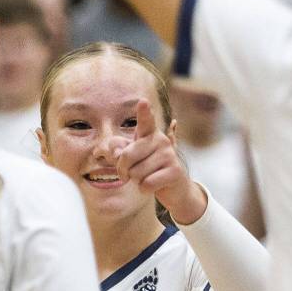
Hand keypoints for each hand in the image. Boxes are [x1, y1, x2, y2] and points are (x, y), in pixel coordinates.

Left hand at [115, 99, 206, 224]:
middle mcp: (161, 140)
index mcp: (150, 134)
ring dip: (137, 181)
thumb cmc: (148, 169)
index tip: (143, 101)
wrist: (174, 188)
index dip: (144, 112)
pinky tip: (155, 185)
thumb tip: (116, 154)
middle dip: (123, 170)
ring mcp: (169, 155)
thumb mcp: (131, 158)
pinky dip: (145, 189)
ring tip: (148, 177)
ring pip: (136, 173)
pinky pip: (146, 184)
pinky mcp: (175, 171)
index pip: (145, 121)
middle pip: (126, 156)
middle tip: (128, 175)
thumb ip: (118, 151)